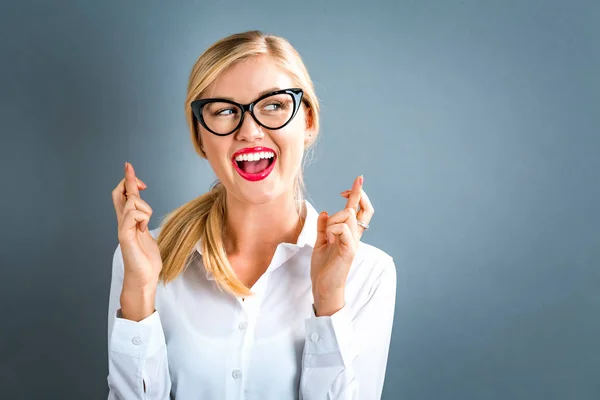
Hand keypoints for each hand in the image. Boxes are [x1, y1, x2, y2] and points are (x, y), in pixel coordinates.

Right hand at [112, 162, 162, 294]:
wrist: (144, 278)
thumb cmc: (146, 259)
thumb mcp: (147, 234)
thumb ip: (142, 221)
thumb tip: (144, 211)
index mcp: (129, 221)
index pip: (124, 196)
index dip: (127, 180)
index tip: (129, 167)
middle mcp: (123, 223)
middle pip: (119, 194)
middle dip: (129, 183)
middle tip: (141, 183)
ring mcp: (123, 229)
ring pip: (131, 202)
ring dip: (145, 208)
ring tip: (145, 224)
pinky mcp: (125, 236)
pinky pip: (132, 216)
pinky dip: (142, 217)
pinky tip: (143, 228)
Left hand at [310, 175, 374, 315]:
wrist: (324, 288)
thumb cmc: (323, 268)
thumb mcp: (320, 244)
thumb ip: (322, 229)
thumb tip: (323, 212)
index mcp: (348, 235)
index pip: (359, 211)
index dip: (358, 195)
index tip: (353, 183)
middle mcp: (354, 237)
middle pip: (363, 209)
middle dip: (356, 194)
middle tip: (348, 186)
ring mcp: (353, 242)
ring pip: (346, 215)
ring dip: (333, 220)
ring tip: (328, 236)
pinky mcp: (349, 249)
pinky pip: (343, 228)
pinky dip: (332, 229)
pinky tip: (329, 240)